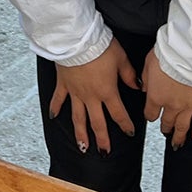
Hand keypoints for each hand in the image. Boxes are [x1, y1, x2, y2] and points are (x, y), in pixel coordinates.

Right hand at [50, 38, 138, 154]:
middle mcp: (90, 96)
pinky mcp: (63, 84)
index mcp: (107, 91)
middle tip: (104, 152)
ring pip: (78, 117)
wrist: (76, 38)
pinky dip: (56, 108)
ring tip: (83, 147)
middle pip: (97, 122)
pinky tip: (54, 117)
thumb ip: (129, 75)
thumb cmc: (100, 46)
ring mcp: (75, 92)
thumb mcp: (121, 58)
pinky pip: (58, 99)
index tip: (129, 132)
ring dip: (80, 134)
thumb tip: (137, 86)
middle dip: (102, 139)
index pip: (118, 113)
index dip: (125, 124)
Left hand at [142, 49, 191, 149]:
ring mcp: (188, 106)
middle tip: (165, 132)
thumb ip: (145, 78)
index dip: (150, 116)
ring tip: (177, 143)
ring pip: (182, 126)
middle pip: (166, 122)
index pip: (150, 113)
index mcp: (156, 96)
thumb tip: (144, 87)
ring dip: (179, 136)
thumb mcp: (148, 62)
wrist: (190, 54)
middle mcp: (171, 105)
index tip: (151, 116)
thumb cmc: (170, 54)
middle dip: (165, 128)